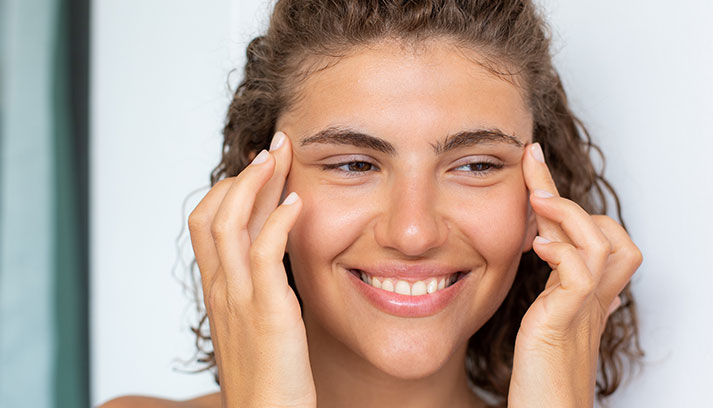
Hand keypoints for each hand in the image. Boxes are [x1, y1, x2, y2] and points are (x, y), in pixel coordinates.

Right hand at [188, 132, 315, 407]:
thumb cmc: (270, 377)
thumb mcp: (256, 323)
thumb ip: (260, 289)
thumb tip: (278, 256)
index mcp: (218, 290)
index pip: (207, 223)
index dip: (231, 188)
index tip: (261, 166)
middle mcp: (221, 289)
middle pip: (212, 213)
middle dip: (243, 174)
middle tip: (274, 146)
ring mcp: (238, 299)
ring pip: (229, 223)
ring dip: (254, 183)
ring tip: (279, 156)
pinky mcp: (266, 313)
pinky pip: (263, 254)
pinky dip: (278, 221)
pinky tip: (298, 202)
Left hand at [508, 143, 641, 406]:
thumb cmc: (540, 379)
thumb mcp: (545, 320)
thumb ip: (551, 288)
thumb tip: (546, 252)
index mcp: (585, 296)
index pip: (585, 234)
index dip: (563, 197)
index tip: (533, 165)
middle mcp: (592, 299)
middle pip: (603, 230)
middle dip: (565, 192)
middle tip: (532, 166)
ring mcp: (583, 311)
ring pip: (605, 244)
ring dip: (570, 214)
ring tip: (538, 200)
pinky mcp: (566, 324)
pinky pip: (582, 276)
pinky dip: (564, 252)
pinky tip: (537, 247)